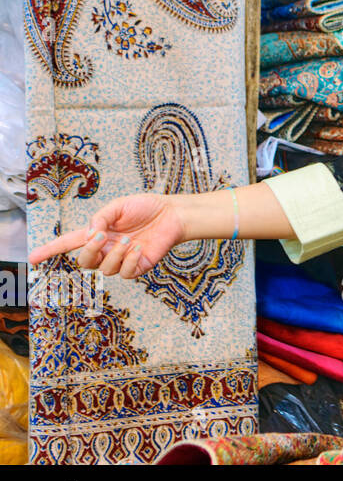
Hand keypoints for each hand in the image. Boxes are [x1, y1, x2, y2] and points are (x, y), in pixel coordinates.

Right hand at [28, 192, 188, 278]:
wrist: (173, 214)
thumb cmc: (146, 207)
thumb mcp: (118, 206)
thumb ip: (100, 218)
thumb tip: (89, 235)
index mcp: (97, 233)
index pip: (68, 244)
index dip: (50, 250)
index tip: (32, 258)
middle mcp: (107, 249)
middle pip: (84, 262)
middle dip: (89, 251)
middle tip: (102, 236)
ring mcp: (121, 259)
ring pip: (104, 269)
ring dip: (115, 254)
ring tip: (130, 239)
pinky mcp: (138, 267)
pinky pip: (125, 273)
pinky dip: (129, 261)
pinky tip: (139, 249)